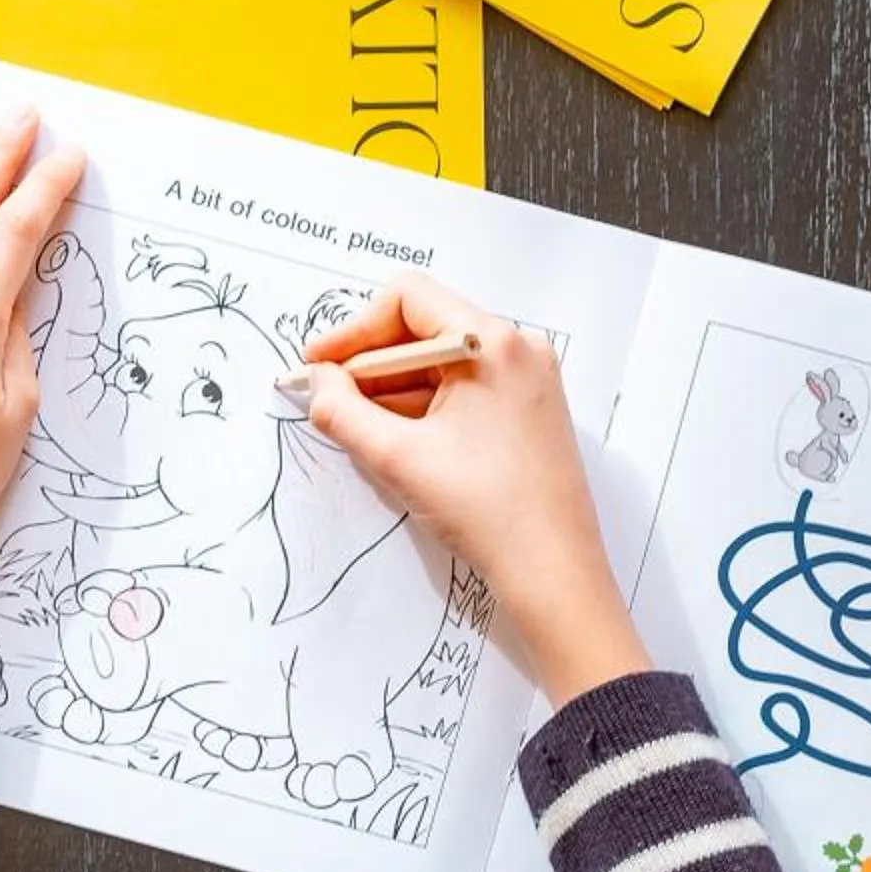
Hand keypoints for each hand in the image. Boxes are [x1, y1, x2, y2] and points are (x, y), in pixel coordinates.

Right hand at [288, 271, 647, 703]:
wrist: (553, 571)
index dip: (353, 331)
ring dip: (396, 390)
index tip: (320, 367)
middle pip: (425, 329)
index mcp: (494, 344)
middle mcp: (519, 350)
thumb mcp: (397, 457)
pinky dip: (427, 407)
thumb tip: (316, 383)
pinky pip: (466, 390)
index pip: (408, 300)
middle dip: (372, 365)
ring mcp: (529, 381)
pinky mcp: (530, 411)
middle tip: (331, 403)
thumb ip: (342, 411)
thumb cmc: (489, 513)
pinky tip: (399, 442)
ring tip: (362, 432)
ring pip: (443, 365)